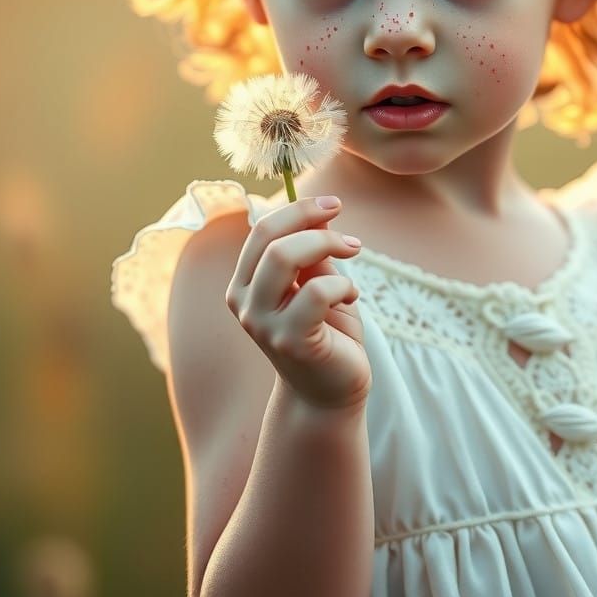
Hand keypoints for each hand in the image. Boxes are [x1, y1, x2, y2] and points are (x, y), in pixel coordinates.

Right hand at [226, 196, 370, 412]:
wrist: (331, 392)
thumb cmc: (327, 332)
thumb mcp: (318, 281)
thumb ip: (313, 251)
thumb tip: (323, 210)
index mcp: (245, 282)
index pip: (261, 229)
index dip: (298, 208)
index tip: (333, 205)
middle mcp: (244, 301)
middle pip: (269, 238)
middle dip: (311, 220)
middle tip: (348, 230)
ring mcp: (262, 322)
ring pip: (284, 257)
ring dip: (327, 245)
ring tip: (353, 255)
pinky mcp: (289, 340)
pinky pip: (316, 292)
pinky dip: (342, 285)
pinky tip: (351, 296)